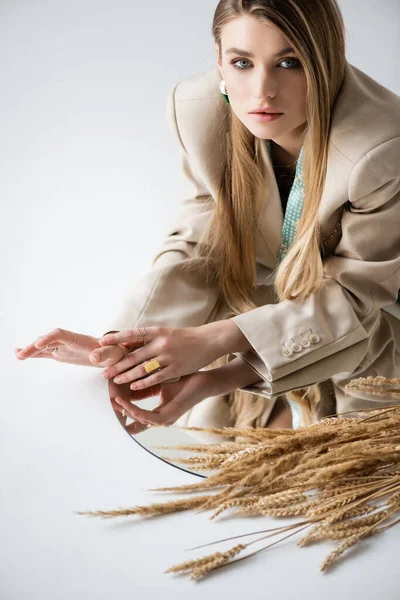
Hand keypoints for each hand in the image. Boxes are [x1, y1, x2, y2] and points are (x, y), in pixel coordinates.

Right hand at [14, 327, 135, 367]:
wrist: (113, 353)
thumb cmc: (115, 352)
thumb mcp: (113, 354)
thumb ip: (104, 355)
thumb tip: (95, 357)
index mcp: (78, 338)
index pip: (60, 334)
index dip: (49, 338)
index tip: (38, 344)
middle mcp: (67, 340)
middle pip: (48, 340)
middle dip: (34, 346)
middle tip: (21, 354)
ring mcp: (62, 347)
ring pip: (43, 347)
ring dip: (30, 350)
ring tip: (16, 354)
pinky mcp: (60, 354)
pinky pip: (44, 353)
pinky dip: (33, 354)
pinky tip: (20, 354)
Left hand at [97, 325, 225, 390]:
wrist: (209, 341)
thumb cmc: (185, 338)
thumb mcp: (167, 332)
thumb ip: (149, 338)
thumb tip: (128, 343)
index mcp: (158, 331)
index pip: (132, 334)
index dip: (116, 338)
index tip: (101, 342)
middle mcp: (161, 343)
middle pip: (134, 355)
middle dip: (116, 364)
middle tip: (103, 371)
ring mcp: (168, 356)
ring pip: (142, 368)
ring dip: (126, 375)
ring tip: (114, 380)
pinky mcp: (175, 368)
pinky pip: (155, 377)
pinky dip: (143, 383)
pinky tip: (133, 386)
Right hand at [109, 369, 214, 431]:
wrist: (204, 381)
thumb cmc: (184, 379)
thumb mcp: (159, 379)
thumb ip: (144, 381)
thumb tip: (126, 373)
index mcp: (158, 411)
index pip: (135, 412)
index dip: (121, 408)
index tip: (107, 402)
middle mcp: (160, 418)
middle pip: (134, 421)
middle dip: (118, 416)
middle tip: (103, 411)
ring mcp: (164, 419)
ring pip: (139, 419)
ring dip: (125, 411)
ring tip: (111, 403)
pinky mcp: (169, 417)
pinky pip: (148, 417)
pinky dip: (135, 410)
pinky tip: (125, 403)